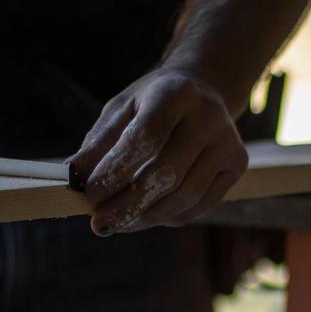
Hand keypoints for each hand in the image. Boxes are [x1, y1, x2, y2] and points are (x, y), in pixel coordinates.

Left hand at [68, 68, 247, 234]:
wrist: (203, 88)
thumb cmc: (152, 102)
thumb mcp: (121, 109)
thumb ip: (98, 141)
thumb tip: (73, 176)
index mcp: (175, 92)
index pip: (145, 138)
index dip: (115, 170)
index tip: (89, 194)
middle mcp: (208, 115)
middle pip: (167, 172)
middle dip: (128, 203)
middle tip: (99, 223)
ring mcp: (228, 141)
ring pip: (184, 195)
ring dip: (146, 216)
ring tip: (117, 223)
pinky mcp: (237, 163)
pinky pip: (200, 204)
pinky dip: (168, 217)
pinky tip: (144, 217)